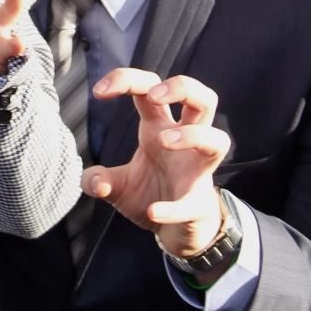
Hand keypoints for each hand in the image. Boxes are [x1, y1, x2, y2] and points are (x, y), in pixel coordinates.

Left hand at [83, 71, 230, 261]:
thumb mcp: (117, 186)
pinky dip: (173, 208)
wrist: (175, 231)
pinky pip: (193, 202)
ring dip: (192, 135)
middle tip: (154, 96)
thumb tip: (94, 181)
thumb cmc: (151, 194)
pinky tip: (153, 211)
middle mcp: (184, 142)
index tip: (99, 91)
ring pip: (217, 139)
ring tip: (163, 141)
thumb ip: (98, 180)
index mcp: (159, 128)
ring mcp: (197, 171)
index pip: (152, 89)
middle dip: (181, 87)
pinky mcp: (199, 203)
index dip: (128, 80)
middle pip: (202, 98)